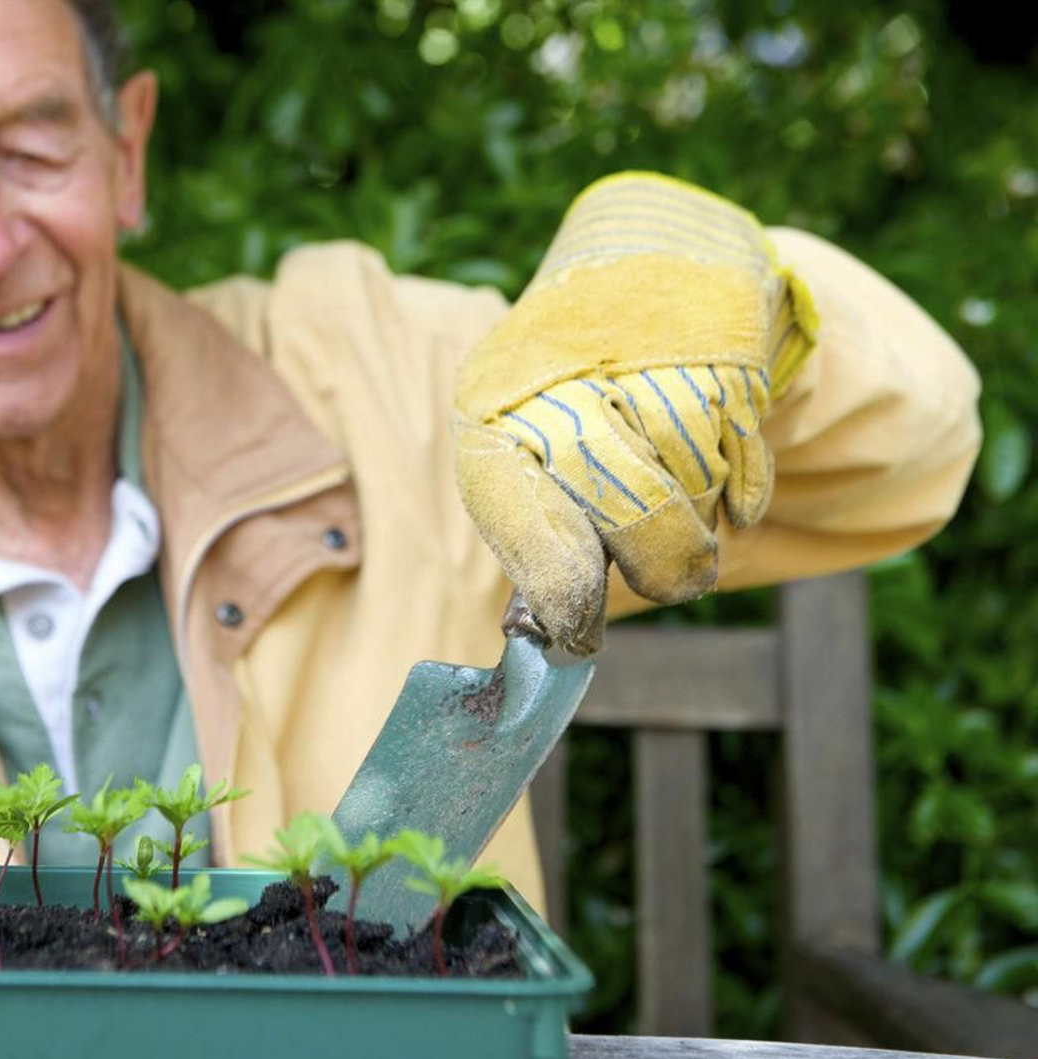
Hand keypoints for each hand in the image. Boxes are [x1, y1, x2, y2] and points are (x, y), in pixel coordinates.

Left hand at [454, 172, 816, 654]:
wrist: (646, 252)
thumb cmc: (572, 385)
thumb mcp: (526, 438)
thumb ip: (540, 526)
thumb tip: (562, 628)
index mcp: (493, 404)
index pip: (516, 503)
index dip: (553, 577)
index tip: (576, 628)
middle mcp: (562, 372)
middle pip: (621, 496)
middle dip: (651, 559)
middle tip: (664, 584)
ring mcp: (647, 353)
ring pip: (688, 480)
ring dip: (695, 518)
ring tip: (682, 502)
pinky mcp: (726, 344)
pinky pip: (743, 453)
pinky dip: (743, 489)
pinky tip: (729, 486)